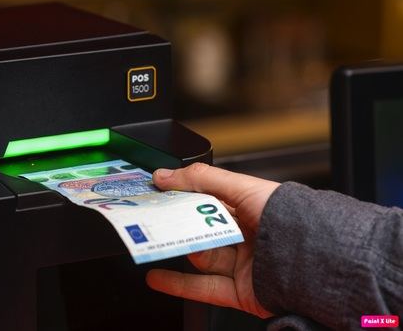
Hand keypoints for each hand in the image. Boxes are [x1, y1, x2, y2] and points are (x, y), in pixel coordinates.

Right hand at [145, 163, 278, 317]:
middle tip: (152, 219)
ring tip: (156, 241)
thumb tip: (165, 175)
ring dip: (178, 250)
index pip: (206, 200)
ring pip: (200, 257)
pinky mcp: (240, 292)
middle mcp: (246, 236)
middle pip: (201, 230)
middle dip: (177, 224)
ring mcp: (243, 265)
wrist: (314, 262)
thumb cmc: (287, 219)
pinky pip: (204, 288)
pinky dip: (178, 285)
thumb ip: (201, 179)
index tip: (157, 193)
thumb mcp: (242, 187)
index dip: (181, 196)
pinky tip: (157, 277)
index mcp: (248, 208)